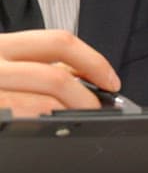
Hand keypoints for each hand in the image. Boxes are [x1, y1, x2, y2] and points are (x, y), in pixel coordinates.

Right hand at [0, 30, 119, 116]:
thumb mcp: (6, 67)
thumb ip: (40, 67)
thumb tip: (86, 81)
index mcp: (1, 45)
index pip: (59, 42)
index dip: (95, 62)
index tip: (112, 81)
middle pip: (56, 77)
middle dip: (87, 98)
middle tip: (97, 111)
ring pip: (44, 103)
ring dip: (72, 114)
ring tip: (77, 122)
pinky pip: (27, 117)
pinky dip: (48, 124)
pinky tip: (51, 129)